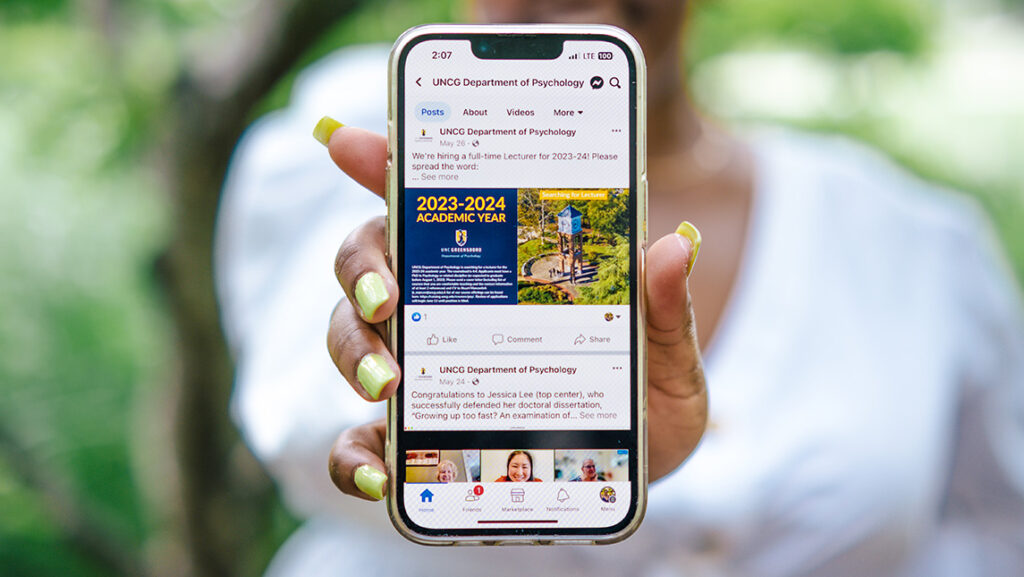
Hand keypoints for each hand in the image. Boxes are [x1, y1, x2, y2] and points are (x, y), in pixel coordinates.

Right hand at [322, 122, 706, 499]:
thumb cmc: (650, 402)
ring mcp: (423, 375)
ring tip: (388, 384)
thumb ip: (664, 310)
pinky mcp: (417, 443)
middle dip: (363, 271)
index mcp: (499, 269)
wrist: (639, 479)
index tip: (349, 143)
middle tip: (387, 300)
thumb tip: (673, 247)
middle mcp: (446, 311)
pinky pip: (359, 448)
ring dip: (353, 353)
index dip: (384, 165)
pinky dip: (354, 462)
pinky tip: (381, 476)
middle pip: (370, 262)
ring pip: (351, 338)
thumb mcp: (668, 357)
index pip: (431, 202)